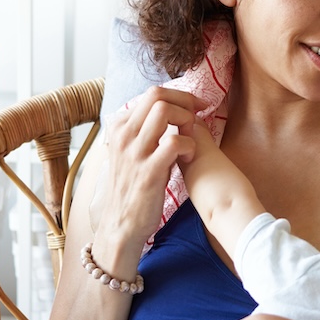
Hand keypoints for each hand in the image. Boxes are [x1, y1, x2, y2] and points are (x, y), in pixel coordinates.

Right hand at [88, 87, 203, 271]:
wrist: (121, 224)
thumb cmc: (132, 187)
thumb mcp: (130, 153)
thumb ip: (144, 132)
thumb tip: (170, 112)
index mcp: (119, 128)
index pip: (151, 94)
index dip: (179, 96)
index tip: (195, 106)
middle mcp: (124, 136)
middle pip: (157, 96)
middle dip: (185, 101)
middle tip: (200, 114)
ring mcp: (134, 153)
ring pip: (164, 111)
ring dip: (186, 119)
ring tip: (193, 136)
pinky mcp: (148, 172)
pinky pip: (174, 142)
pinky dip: (189, 145)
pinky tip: (191, 157)